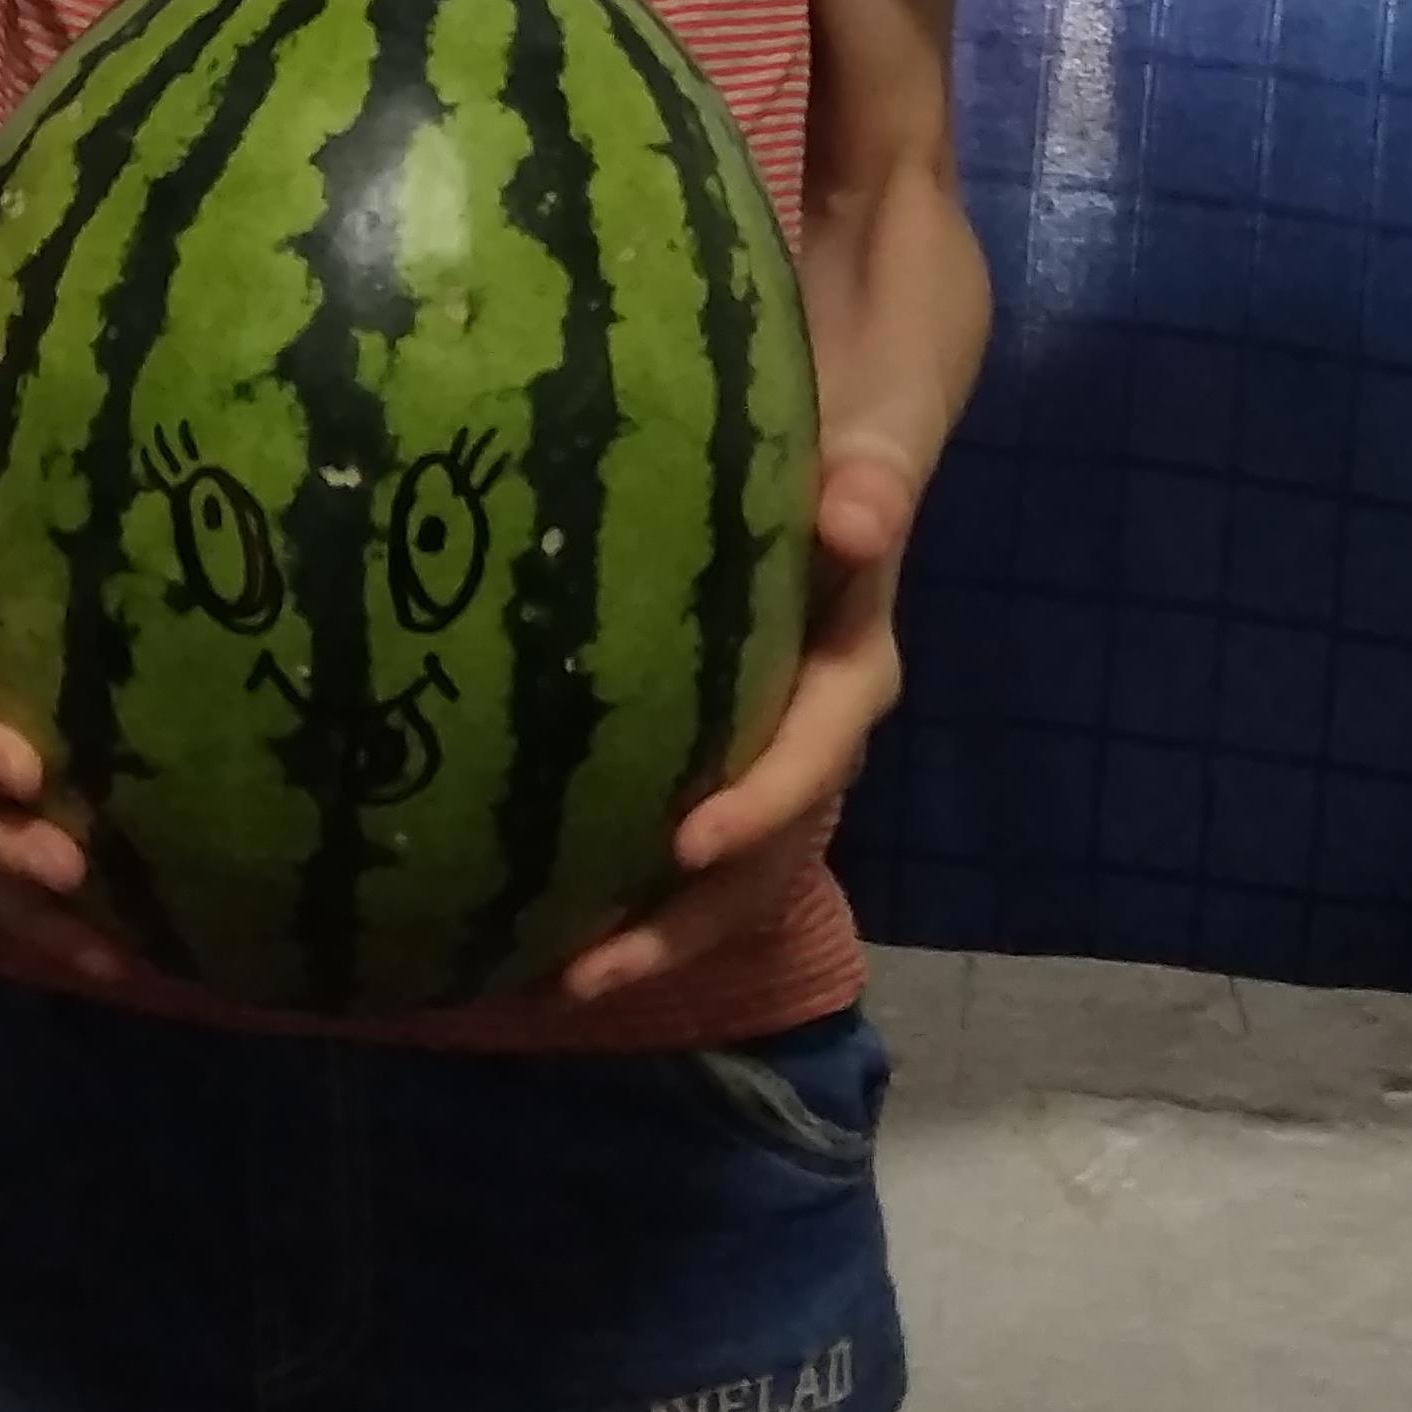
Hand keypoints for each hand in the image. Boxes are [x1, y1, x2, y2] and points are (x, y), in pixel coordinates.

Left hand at [560, 431, 918, 1005]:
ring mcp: (764, 751)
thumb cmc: (848, 438)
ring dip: (648, 933)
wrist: (845, 427)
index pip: (813, 758)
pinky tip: (535, 915)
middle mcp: (812, 735)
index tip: (686, 843)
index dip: (759, 806)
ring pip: (721, 873)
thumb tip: (858, 518)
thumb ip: (875, 479)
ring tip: (548, 984)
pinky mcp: (716, 748)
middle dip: (684, 925)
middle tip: (589, 976)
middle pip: (762, 859)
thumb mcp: (874, 444)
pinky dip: (623, 884)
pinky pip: (677, 835)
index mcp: (851, 676)